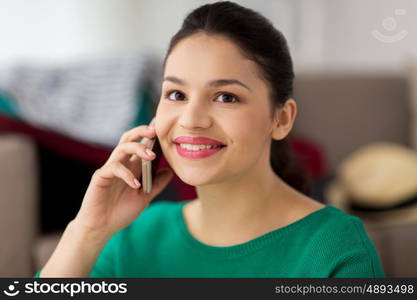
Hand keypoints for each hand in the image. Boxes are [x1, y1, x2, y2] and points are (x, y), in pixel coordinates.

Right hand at [73, 120, 172, 237]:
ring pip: (121, 149)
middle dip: (141, 132)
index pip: (139, 143)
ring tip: (151, 156)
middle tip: (155, 132)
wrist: (101, 228)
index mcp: (131, 166)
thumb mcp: (145, 197)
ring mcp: (109, 169)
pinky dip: (126, 174)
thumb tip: (170, 171)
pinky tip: (136, 184)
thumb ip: (157, 184)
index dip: (149, 135)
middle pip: (128, 139)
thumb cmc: (120, 212)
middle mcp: (120, 164)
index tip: (163, 129)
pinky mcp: (100, 177)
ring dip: (137, 149)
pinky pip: (113, 169)